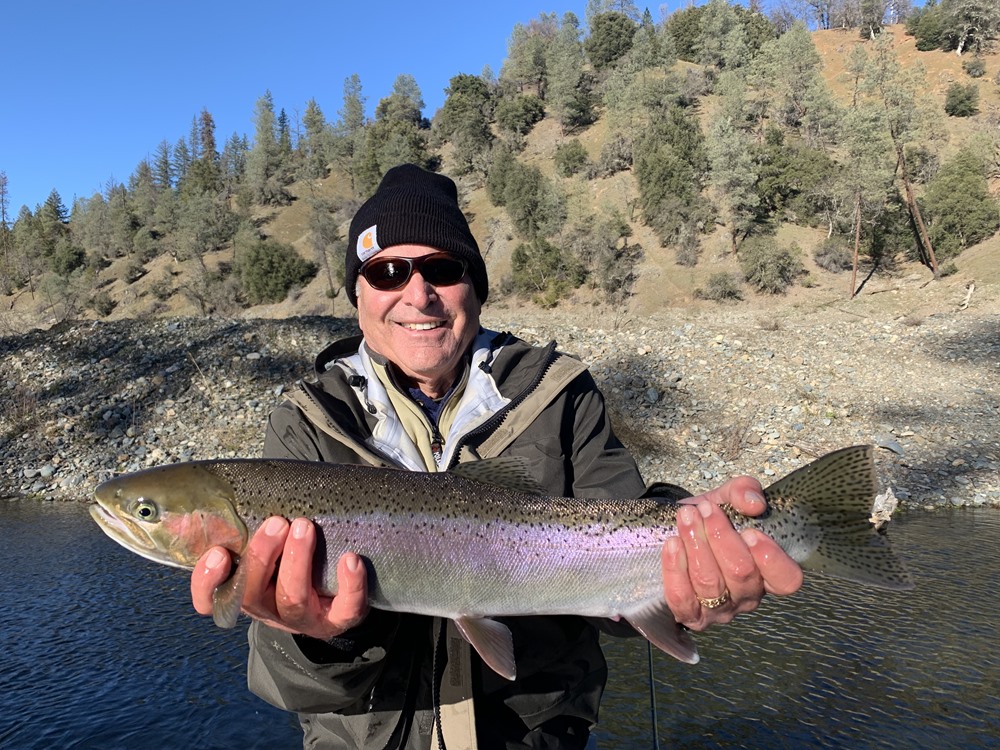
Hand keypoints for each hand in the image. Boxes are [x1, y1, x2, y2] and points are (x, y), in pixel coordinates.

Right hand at [190, 516, 368, 639]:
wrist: (334, 602)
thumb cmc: (291, 562)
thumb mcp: (265, 551)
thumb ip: (240, 530)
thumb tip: (204, 500)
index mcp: (245, 593)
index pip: (212, 601)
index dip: (208, 583)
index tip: (218, 553)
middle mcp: (269, 609)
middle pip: (253, 594)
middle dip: (262, 555)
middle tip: (276, 522)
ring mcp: (304, 619)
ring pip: (293, 600)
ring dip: (297, 561)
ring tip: (305, 527)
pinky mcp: (339, 620)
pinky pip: (345, 609)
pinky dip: (350, 584)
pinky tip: (351, 559)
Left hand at [661, 475, 802, 630]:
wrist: (674, 530)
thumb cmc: (708, 518)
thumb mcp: (728, 498)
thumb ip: (744, 491)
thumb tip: (753, 503)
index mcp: (768, 571)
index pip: (787, 578)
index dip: (771, 558)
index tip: (750, 531)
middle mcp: (748, 595)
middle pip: (741, 573)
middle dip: (721, 537)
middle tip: (707, 510)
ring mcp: (720, 610)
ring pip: (710, 583)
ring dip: (696, 545)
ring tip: (686, 518)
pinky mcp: (691, 615)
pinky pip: (683, 599)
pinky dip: (676, 569)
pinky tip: (673, 544)